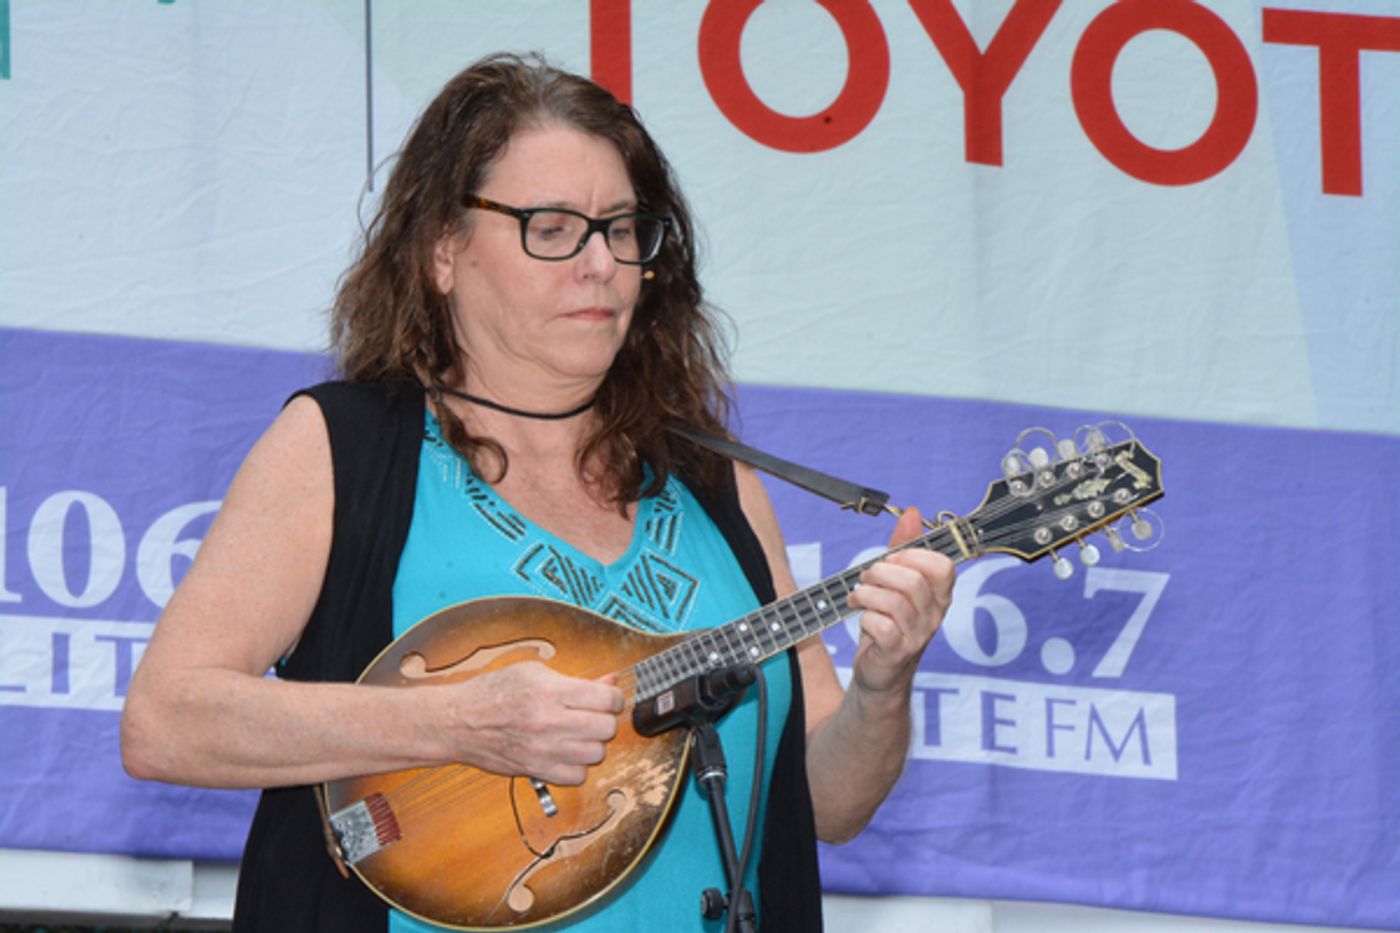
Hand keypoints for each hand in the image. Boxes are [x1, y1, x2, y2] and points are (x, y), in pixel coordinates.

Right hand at [440, 662, 623, 785]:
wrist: (458, 721)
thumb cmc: (493, 691)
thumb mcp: (533, 672)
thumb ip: (574, 678)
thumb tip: (610, 681)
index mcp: (550, 691)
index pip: (606, 698)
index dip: (613, 697)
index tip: (608, 698)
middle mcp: (549, 722)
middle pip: (606, 728)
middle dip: (606, 719)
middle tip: (594, 715)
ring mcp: (543, 749)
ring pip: (596, 754)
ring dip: (593, 743)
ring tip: (579, 734)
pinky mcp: (536, 770)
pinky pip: (577, 777)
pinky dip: (578, 766)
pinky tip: (567, 752)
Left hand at [845, 507, 954, 696]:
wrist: (880, 673)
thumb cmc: (889, 622)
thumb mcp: (896, 583)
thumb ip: (904, 549)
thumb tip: (913, 513)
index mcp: (938, 595)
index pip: (942, 566)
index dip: (912, 556)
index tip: (892, 559)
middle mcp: (934, 615)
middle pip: (912, 581)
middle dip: (880, 572)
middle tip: (866, 578)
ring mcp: (918, 635)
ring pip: (893, 601)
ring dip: (866, 594)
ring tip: (857, 598)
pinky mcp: (898, 652)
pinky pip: (880, 625)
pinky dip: (864, 617)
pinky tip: (861, 618)